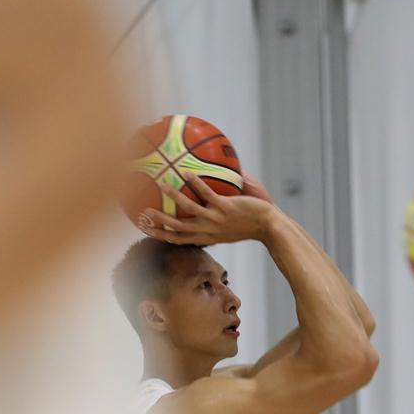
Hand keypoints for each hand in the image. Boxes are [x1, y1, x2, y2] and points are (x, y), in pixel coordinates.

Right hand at [138, 172, 278, 244]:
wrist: (269, 227)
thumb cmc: (250, 226)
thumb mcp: (228, 227)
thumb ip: (214, 217)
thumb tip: (204, 202)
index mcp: (206, 237)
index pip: (179, 240)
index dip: (162, 235)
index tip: (148, 229)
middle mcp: (207, 231)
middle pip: (176, 229)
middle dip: (158, 221)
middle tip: (144, 211)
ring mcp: (215, 220)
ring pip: (188, 210)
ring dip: (172, 197)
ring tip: (161, 183)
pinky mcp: (226, 209)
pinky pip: (207, 195)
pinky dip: (196, 184)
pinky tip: (187, 173)